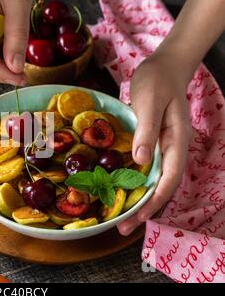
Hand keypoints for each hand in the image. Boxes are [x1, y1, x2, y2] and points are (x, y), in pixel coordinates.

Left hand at [117, 52, 191, 235]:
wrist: (162, 67)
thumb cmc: (157, 81)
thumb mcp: (150, 102)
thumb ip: (147, 130)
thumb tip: (140, 161)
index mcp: (176, 142)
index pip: (168, 179)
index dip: (153, 200)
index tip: (137, 217)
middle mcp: (171, 150)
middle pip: (161, 186)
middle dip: (143, 209)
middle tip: (122, 228)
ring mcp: (162, 148)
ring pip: (153, 181)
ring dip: (137, 200)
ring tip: (119, 219)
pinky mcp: (151, 143)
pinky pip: (144, 170)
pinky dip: (133, 184)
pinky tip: (120, 192)